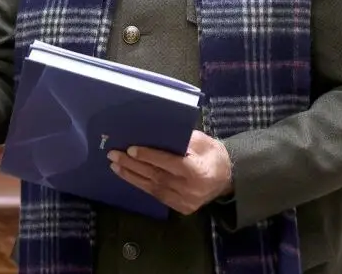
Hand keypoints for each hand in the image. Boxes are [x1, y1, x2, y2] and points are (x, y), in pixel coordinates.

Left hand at [107, 130, 232, 214]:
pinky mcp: (182, 208)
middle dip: (132, 165)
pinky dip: (141, 185)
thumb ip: (181, 139)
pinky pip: (157, 196)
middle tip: (113, 155)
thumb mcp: (201, 141)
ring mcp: (186, 201)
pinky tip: (129, 177)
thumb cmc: (213, 154)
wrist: (228, 178)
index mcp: (197, 170)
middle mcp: (190, 189)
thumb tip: (153, 134)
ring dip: (131, 176)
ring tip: (115, 166)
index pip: (168, 162)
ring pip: (153, 188)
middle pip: (156, 175)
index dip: (148, 156)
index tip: (130, 149)